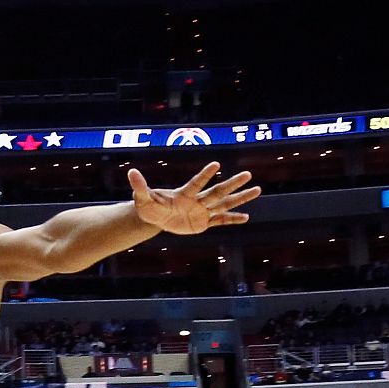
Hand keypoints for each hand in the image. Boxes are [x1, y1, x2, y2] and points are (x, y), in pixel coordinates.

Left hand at [128, 163, 260, 234]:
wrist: (155, 217)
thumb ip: (139, 186)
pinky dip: (232, 219)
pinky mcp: (203, 222)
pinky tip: (246, 217)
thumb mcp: (142, 198)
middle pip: (217, 191)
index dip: (205, 174)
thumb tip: (130, 172)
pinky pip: (220, 220)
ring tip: (257, 190)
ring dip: (240, 198)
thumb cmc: (149, 205)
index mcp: (184, 193)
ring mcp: (202, 211)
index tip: (216, 164)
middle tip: (247, 174)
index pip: (196, 183)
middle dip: (232, 184)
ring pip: (224, 203)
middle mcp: (197, 200)